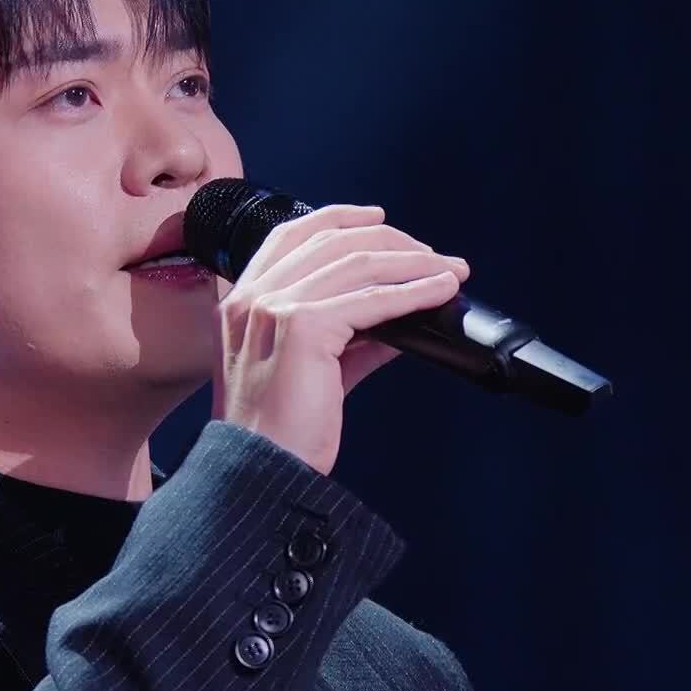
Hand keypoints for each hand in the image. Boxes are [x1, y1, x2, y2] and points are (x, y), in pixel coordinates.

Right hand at [210, 203, 470, 474]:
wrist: (260, 472)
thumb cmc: (279, 432)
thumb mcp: (314, 368)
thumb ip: (352, 336)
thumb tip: (402, 314)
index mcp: (241, 301)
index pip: (292, 236)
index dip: (340, 218)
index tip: (379, 218)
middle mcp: (251, 297)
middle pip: (332, 241)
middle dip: (392, 242)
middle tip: (434, 256)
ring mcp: (272, 308)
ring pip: (357, 264)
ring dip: (414, 263)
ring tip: (449, 271)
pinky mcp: (301, 328)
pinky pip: (372, 299)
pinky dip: (414, 292)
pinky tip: (440, 291)